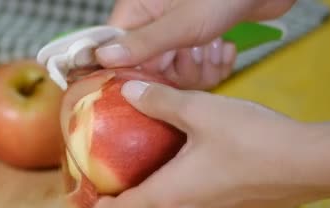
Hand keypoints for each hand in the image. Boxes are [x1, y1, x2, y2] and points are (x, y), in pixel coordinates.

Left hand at [90, 80, 329, 207]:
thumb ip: (160, 101)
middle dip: (115, 203)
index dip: (94, 206)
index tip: (84, 188)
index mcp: (167, 198)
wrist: (308, 164)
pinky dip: (165, 198)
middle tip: (105, 174)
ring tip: (134, 170)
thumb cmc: (253, 141)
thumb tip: (130, 92)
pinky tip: (173, 169)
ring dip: (141, 201)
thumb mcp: (200, 111)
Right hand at [96, 0, 295, 88]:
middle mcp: (153, 25)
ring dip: (201, 67)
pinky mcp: (199, 43)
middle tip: (197, 50)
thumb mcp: (182, 23)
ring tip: (216, 43)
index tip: (158, 73)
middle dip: (179, 69)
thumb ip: (142, 44)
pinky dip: (215, 65)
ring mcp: (177, 35)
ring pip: (176, 74)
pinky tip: (226, 46)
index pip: (117, 52)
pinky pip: (197, 72)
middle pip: (150, 70)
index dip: (135, 69)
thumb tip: (103, 58)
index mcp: (137, 12)